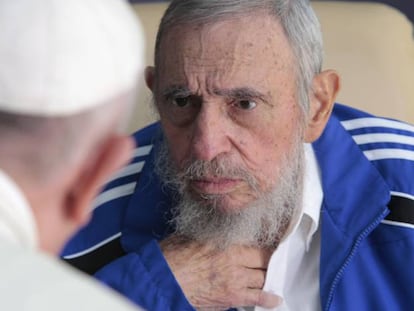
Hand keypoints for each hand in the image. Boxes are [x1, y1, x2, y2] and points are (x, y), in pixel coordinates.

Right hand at [160, 235, 280, 309]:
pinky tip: (275, 299)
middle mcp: (235, 258)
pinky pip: (257, 298)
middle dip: (269, 259)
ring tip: (272, 276)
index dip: (266, 241)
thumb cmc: (172, 257)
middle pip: (264, 258)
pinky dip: (268, 299)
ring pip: (263, 277)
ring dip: (268, 277)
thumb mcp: (191, 235)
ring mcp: (235, 279)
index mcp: (226, 241)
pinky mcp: (232, 296)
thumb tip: (215, 228)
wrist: (164, 281)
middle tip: (272, 259)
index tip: (271, 242)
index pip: (256, 239)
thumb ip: (209, 233)